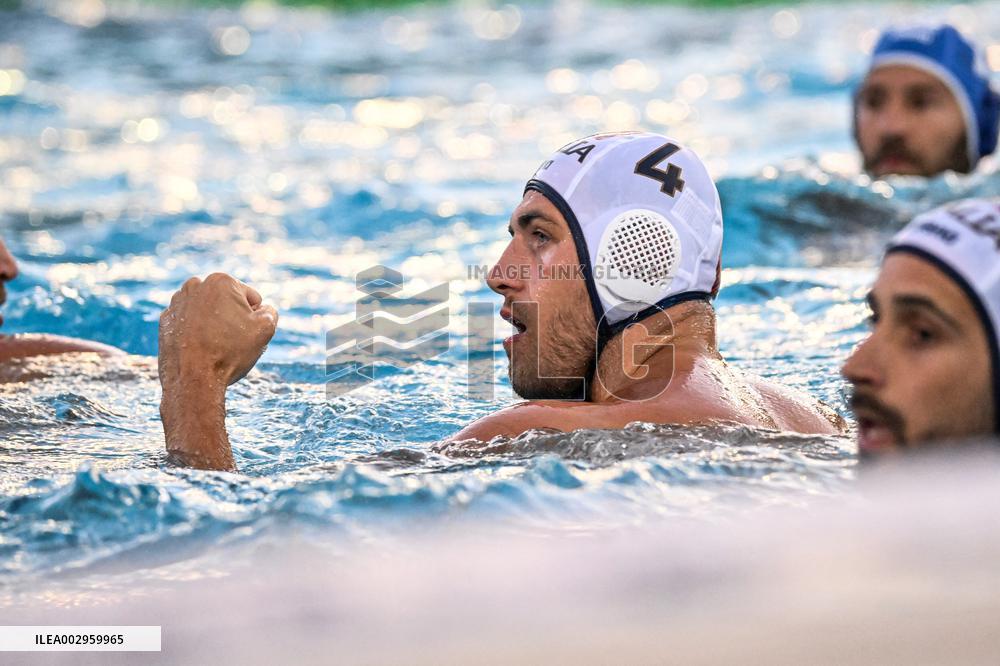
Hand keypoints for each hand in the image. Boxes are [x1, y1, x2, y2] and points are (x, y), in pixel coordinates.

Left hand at [158, 273, 277, 389]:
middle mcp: (195, 285)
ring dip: (213, 323)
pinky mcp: (166, 320)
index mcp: (221, 281)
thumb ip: (270, 312)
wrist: (193, 379)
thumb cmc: (230, 352)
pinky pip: (189, 323)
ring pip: (206, 311)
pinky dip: (195, 332)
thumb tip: (262, 310)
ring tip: (214, 345)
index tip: (245, 334)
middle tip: (231, 340)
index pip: (251, 299)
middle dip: (232, 317)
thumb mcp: (265, 329)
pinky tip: (198, 348)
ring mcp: (177, 302)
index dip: (254, 319)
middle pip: (227, 302)